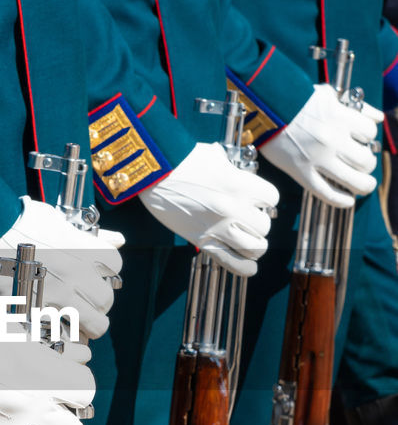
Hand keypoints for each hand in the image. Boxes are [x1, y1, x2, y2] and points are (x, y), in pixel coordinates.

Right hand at [0, 196, 123, 337]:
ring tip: (72, 323)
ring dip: (86, 326)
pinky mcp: (37, 311)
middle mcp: (78, 273)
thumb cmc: (16, 219)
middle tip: (81, 305)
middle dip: (96, 305)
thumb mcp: (57, 219)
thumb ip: (87, 235)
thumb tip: (117, 239)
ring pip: (93, 325)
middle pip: (105, 301)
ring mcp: (59, 294)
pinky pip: (63, 334)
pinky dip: (62, 336)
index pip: (115, 268)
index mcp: (84, 249)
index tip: (93, 278)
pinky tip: (52, 330)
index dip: (105, 276)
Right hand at [138, 141, 278, 276]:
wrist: (152, 172)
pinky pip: (233, 263)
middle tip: (246, 219)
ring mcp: (217, 227)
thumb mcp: (214, 157)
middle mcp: (232, 208)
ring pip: (256, 247)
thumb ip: (232, 171)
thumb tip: (240, 176)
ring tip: (245, 239)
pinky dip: (245, 267)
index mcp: (239, 184)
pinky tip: (248, 264)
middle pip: (264, 226)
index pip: (272, 199)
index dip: (265, 200)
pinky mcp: (202, 241)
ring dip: (253, 244)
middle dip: (257, 223)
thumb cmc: (181, 159)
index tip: (256, 200)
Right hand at [260, 83, 381, 208]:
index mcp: (339, 118)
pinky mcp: (301, 172)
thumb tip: (376, 117)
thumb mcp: (327, 95)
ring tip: (362, 185)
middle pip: (366, 160)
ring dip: (364, 184)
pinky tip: (348, 200)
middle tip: (363, 164)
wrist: (263, 106)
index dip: (368, 138)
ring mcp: (316, 158)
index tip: (362, 141)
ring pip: (354, 180)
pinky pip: (326, 192)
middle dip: (368, 164)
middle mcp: (331, 140)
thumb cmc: (293, 99)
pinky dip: (341, 200)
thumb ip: (352, 107)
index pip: (370, 133)